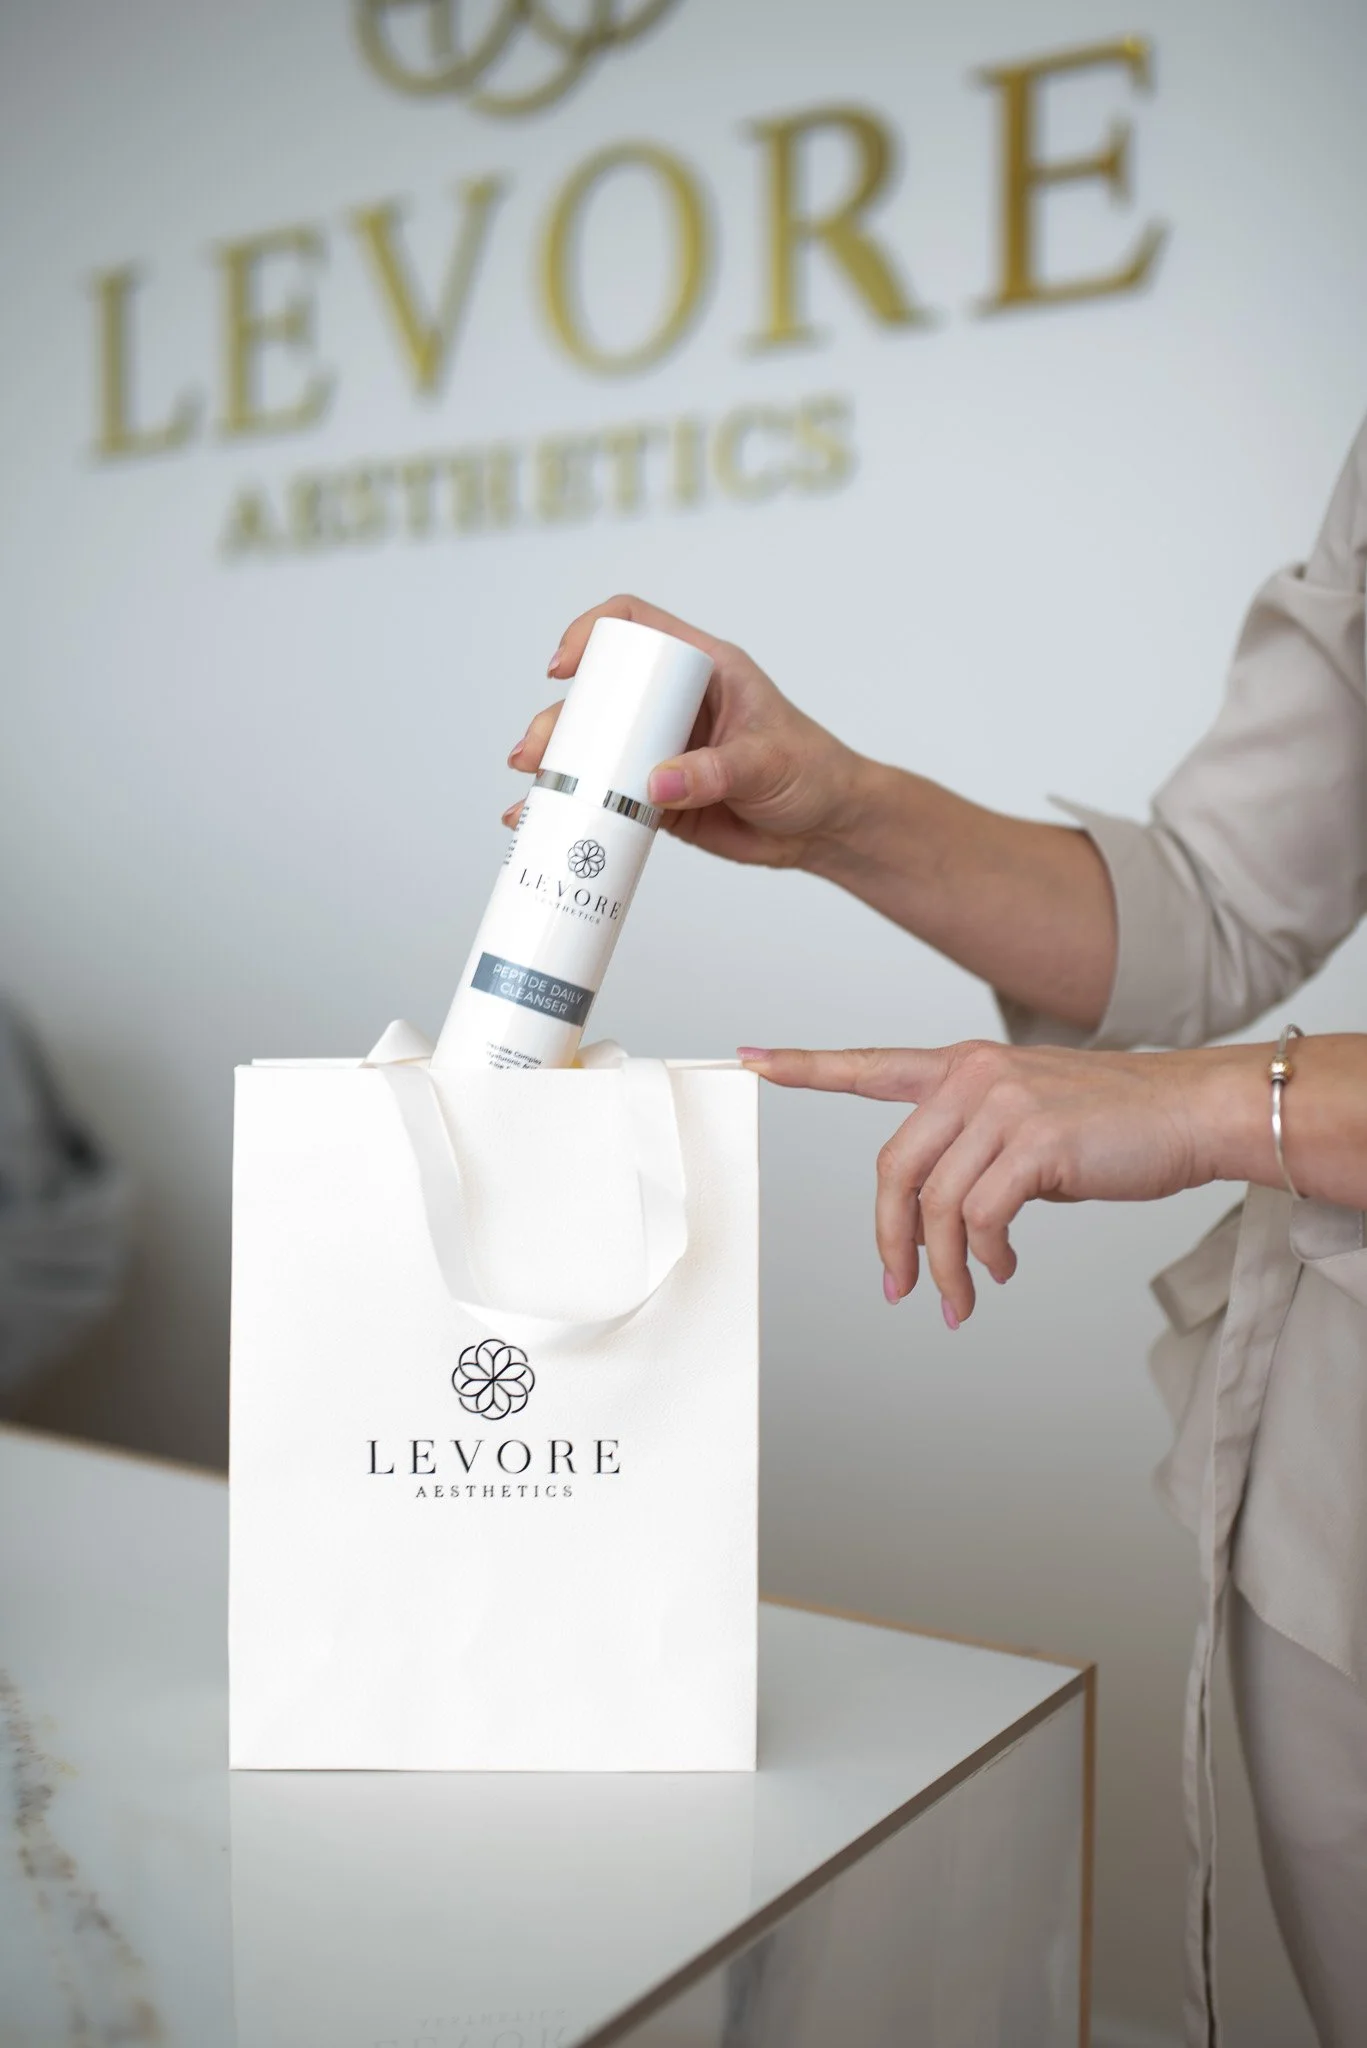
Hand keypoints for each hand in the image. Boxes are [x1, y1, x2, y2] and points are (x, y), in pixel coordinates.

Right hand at [504, 594, 866, 868]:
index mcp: (703, 670)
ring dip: (556, 765)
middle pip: (600, 695)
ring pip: (594, 747)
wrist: (826, 829)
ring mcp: (660, 749)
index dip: (594, 633)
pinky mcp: (657, 796)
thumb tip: (654, 785)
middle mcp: (674, 704)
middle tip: (534, 753)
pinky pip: (606, 796)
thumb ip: (714, 772)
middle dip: (559, 719)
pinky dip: (574, 808)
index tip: (565, 667)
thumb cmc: (813, 772)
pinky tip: (542, 822)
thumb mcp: (767, 763)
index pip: (637, 627)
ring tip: (530, 791)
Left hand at [737, 1039, 1243, 1326]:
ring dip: (942, 1268)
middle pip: (892, 1168)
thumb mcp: (1032, 1121)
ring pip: (935, 1205)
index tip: (749, 1058)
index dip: (804, 1067)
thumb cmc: (1118, 1123)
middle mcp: (971, 1075)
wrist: (1191, 1110)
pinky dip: (983, 1259)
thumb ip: (979, 1147)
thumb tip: (952, 1220)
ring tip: (960, 1298)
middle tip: (900, 1286)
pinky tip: (1002, 1271)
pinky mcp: (1033, 1143)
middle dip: (889, 1238)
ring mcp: (1001, 1104)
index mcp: (961, 1064)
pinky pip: (980, 1220)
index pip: (868, 1064)